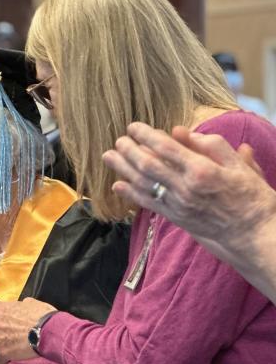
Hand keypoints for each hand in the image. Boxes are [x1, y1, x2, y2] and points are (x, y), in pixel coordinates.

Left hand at [103, 122, 275, 266]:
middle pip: (148, 165)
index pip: (166, 148)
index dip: (146, 135)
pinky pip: (148, 204)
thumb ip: (212, 146)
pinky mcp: (176, 219)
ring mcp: (178, 205)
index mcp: (203, 170)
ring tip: (108, 156)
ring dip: (123, 169)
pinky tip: (117, 185)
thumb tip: (181, 131)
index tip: (134, 127)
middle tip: (118, 139)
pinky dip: (130, 194)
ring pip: (144, 183)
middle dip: (129, 150)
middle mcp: (186, 188)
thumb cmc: (252, 199)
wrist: (256, 236)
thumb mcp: (240, 166)